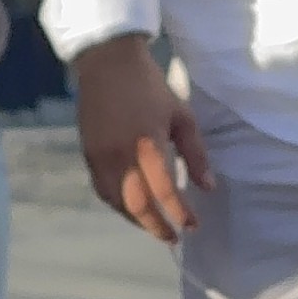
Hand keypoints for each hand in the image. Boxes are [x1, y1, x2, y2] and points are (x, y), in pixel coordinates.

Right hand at [73, 36, 215, 240]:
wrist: (107, 61)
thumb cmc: (149, 86)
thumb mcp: (180, 114)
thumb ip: (195, 153)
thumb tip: (208, 187)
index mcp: (148, 144)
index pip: (165, 192)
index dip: (180, 213)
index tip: (192, 226)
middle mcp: (122, 156)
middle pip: (138, 206)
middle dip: (157, 227)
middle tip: (172, 237)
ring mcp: (102, 158)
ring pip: (118, 203)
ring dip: (137, 221)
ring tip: (153, 226)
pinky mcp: (89, 156)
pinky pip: (104, 192)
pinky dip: (119, 206)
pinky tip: (131, 208)